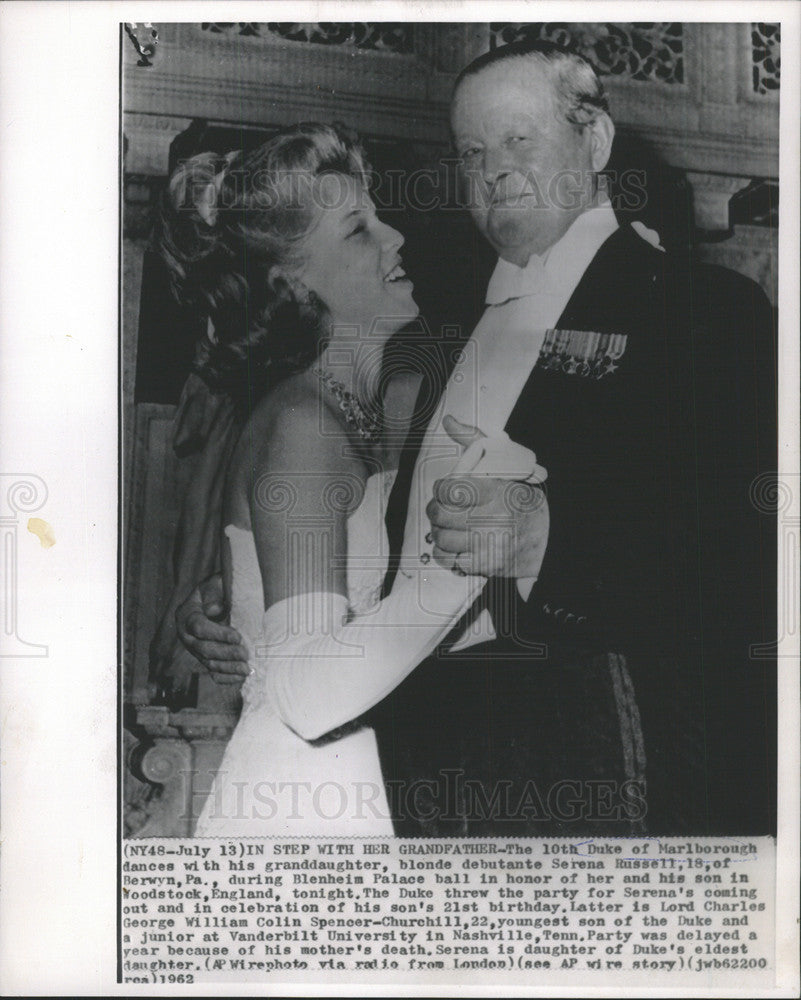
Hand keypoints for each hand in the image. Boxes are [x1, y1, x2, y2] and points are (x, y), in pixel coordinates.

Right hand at [176, 574, 249, 683]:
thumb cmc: (217, 589)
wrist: (213, 598)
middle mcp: (186, 634)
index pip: (199, 627)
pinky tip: (240, 677)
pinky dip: (226, 677)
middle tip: (245, 654)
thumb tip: (217, 609)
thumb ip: (216, 592)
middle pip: (203, 648)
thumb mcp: (216, 584)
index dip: (218, 634)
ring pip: (208, 663)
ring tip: (246, 669)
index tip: (238, 636)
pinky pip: (212, 672)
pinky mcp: (203, 659)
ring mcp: (194, 649)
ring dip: (228, 668)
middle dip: (226, 653)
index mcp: (187, 614)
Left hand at [426, 415, 549, 577]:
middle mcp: (490, 518)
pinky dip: (447, 553)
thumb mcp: (505, 463)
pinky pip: (450, 561)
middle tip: (441, 510)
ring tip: (449, 527)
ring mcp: (487, 543)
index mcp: (494, 491)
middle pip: (440, 515)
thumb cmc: (523, 498)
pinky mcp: (486, 564)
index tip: (446, 490)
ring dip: (440, 533)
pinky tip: (456, 544)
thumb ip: (474, 441)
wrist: (550, 536)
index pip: (449, 490)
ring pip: (442, 539)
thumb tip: (448, 421)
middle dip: (435, 511)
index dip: (441, 490)